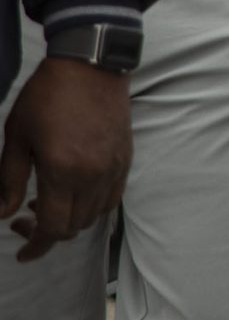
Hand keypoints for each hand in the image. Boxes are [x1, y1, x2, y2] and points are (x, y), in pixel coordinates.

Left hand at [1, 57, 132, 261]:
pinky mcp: (125, 159)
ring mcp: (114, 168)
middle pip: (75, 226)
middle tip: (24, 219)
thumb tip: (3, 214)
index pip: (53, 227)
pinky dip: (93, 206)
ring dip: (71, 219)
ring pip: (95, 215)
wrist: (91, 66)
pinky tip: (75, 193)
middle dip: (49, 233)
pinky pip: (112, 197)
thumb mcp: (16, 137)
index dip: (35, 246)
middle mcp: (93, 176)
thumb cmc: (47, 97)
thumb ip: (8, 180)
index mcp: (63, 171)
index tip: (21, 253)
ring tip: (48, 202)